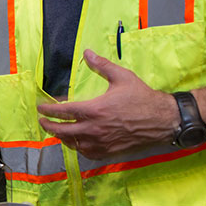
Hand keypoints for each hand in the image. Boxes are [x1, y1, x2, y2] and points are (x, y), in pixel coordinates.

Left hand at [37, 49, 179, 159]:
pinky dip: (77, 148)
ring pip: (73, 144)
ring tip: (57, 131)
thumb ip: (101, 65)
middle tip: (42, 121)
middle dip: (49, 126)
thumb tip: (87, 52)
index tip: (41, 107)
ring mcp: (102, 143)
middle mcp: (95, 129)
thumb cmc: (143, 98)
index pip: (63, 112)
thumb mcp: (122, 77)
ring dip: (62, 138)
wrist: (164, 120)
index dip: (49, 110)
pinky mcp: (109, 152)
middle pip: (63, 131)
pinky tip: (76, 142)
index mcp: (95, 110)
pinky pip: (87, 153)